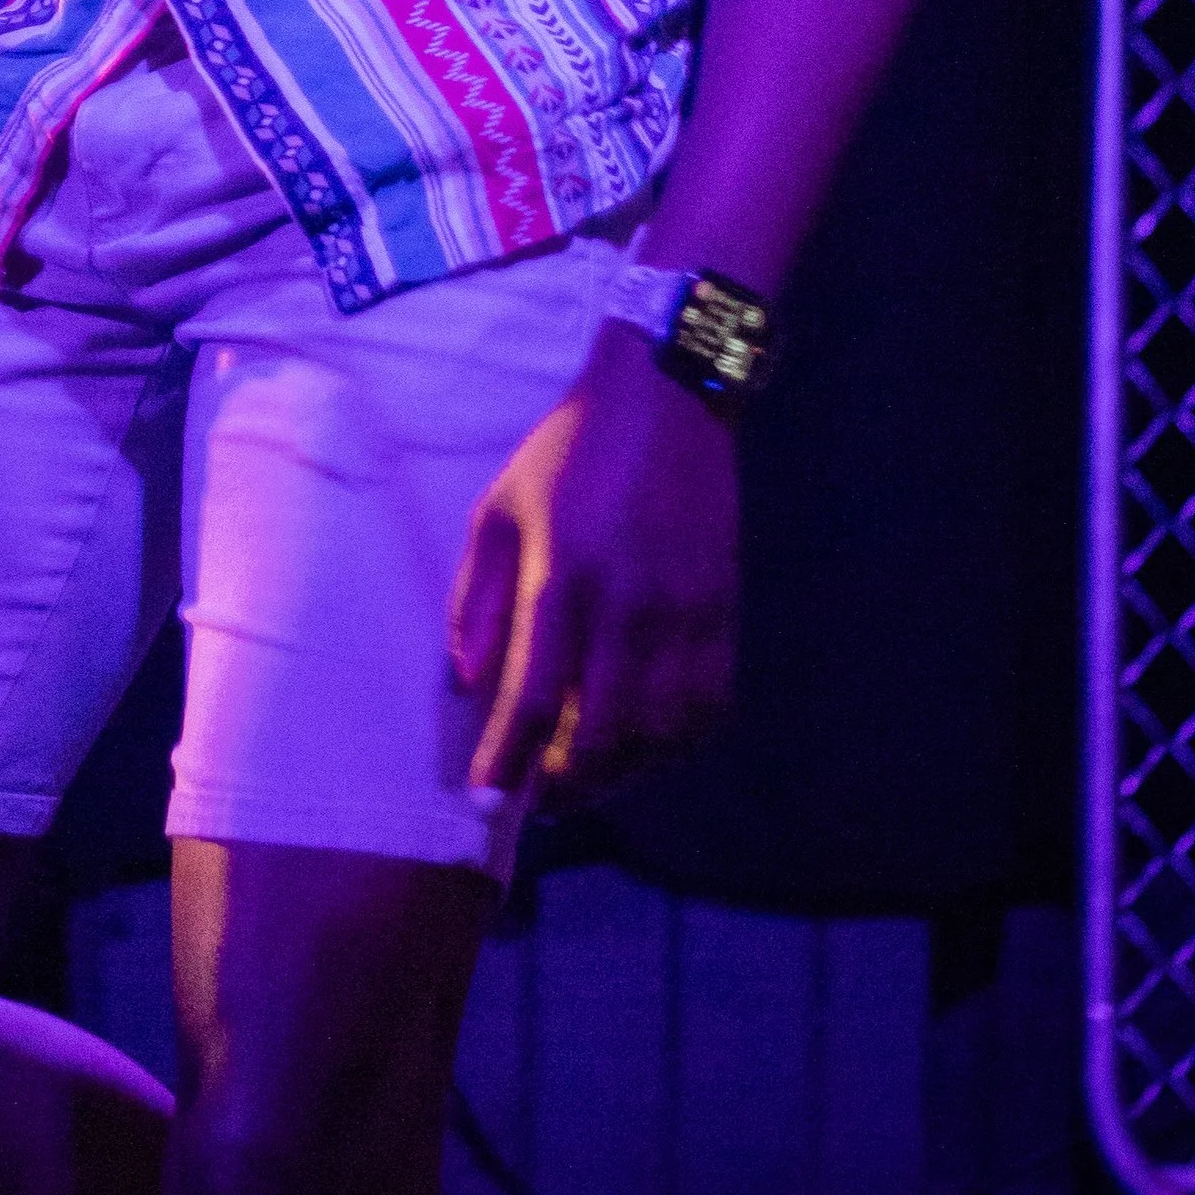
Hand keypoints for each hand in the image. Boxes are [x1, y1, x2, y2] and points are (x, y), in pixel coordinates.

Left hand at [447, 321, 738, 800]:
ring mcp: (686, 611)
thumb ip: (480, 598)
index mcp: (563, 575)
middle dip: (567, 783)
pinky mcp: (724, 608)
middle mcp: (629, 604)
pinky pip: (709, 703)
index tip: (488, 797)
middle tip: (540, 797)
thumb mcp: (500, 508)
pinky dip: (679, 741)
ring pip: (661, 731)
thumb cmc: (570, 450)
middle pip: (602, 733)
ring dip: (623, 771)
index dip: (509, 760)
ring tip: (589, 775)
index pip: (534, 697)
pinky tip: (650, 743)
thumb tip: (469, 683)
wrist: (669, 397)